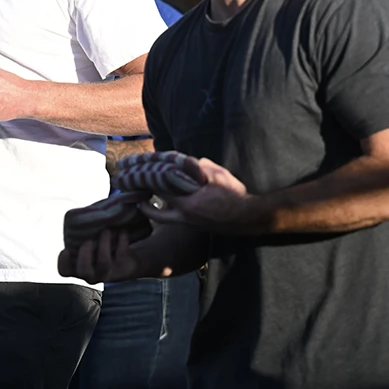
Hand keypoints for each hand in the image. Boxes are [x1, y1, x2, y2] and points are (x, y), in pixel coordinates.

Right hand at [58, 228, 158, 283]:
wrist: (125, 256)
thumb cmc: (99, 242)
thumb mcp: (87, 237)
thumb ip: (80, 231)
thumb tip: (79, 215)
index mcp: (78, 267)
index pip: (65, 271)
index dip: (64, 262)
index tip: (66, 249)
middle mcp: (91, 274)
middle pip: (84, 271)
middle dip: (85, 254)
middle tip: (89, 239)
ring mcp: (108, 273)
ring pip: (104, 264)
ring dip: (104, 244)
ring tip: (107, 230)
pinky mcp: (123, 269)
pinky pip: (122, 256)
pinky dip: (122, 241)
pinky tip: (122, 230)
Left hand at [139, 156, 259, 233]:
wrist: (250, 217)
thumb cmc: (234, 195)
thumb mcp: (217, 175)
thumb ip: (198, 167)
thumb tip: (185, 161)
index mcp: (187, 205)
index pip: (161, 192)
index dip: (149, 183)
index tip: (139, 176)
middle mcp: (186, 218)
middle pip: (158, 215)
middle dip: (145, 207)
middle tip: (138, 199)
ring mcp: (192, 225)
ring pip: (167, 220)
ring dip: (157, 212)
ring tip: (148, 202)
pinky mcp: (199, 228)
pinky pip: (178, 221)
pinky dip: (170, 213)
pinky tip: (170, 205)